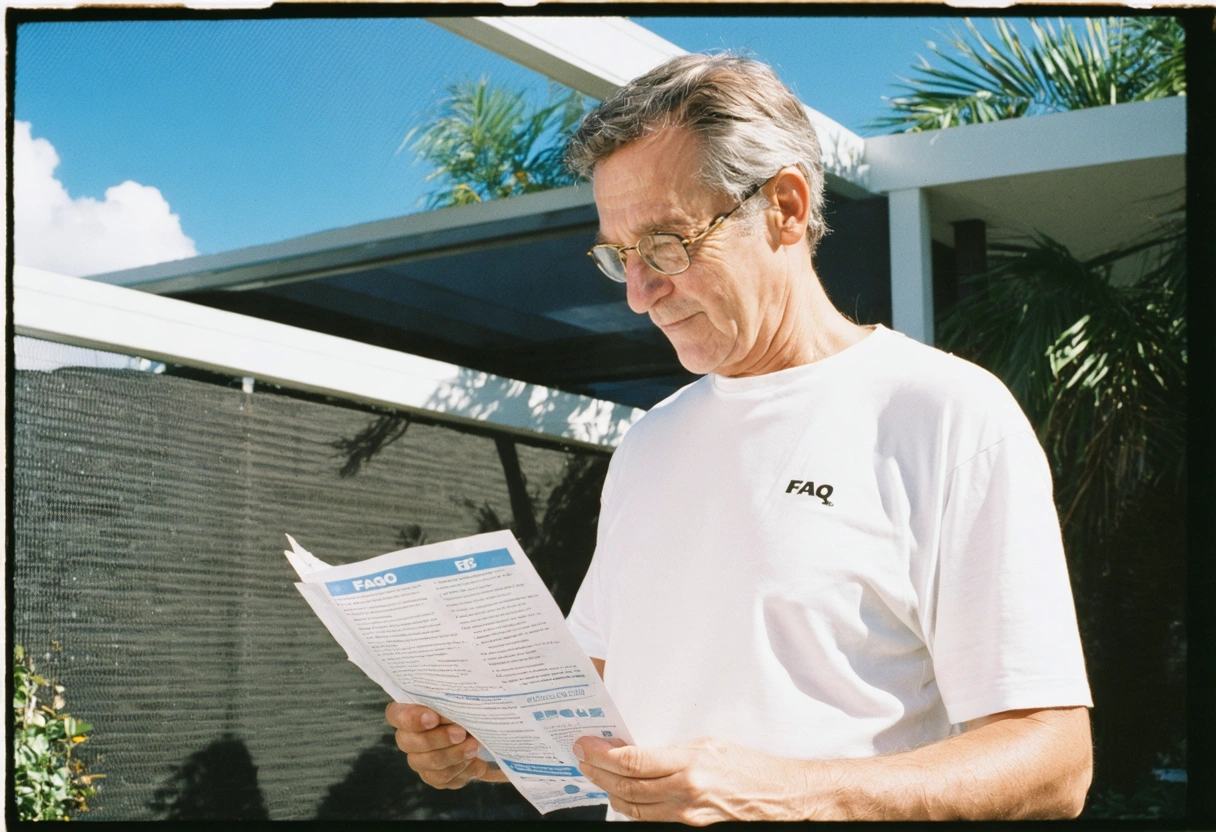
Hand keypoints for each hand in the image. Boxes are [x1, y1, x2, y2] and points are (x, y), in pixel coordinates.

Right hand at [385, 702, 503, 787]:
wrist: (484, 732)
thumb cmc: (468, 707)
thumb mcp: (462, 695)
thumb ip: (453, 696)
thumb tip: (460, 695)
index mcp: (409, 711)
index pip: (396, 715)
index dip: (411, 718)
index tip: (433, 718)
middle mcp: (409, 737)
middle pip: (410, 743)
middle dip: (438, 738)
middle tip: (461, 732)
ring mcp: (419, 760)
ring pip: (428, 763)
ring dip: (454, 755)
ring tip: (474, 747)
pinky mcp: (434, 776)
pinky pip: (442, 778)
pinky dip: (461, 771)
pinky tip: (476, 763)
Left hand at [573, 734, 800, 823]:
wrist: (778, 796)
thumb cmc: (747, 766)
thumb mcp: (707, 744)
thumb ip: (671, 750)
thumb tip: (635, 750)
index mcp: (689, 765)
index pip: (633, 762)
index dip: (602, 754)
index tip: (585, 744)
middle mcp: (684, 793)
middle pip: (626, 787)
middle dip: (598, 772)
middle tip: (582, 757)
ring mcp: (685, 816)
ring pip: (633, 808)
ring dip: (608, 790)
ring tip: (595, 773)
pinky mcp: (689, 828)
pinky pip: (650, 819)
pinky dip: (630, 806)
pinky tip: (621, 793)